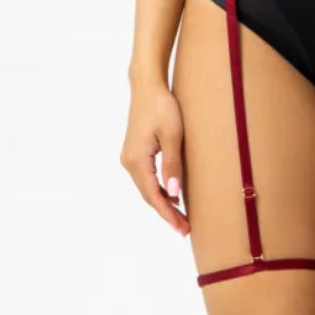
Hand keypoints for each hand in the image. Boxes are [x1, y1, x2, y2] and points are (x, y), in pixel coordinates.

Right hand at [120, 80, 189, 236]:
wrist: (147, 86)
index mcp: (137, 160)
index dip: (168, 213)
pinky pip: (146, 178)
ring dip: (163, 202)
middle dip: (167, 212)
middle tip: (185, 228)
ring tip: (181, 217)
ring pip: (147, 188)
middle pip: (149, 195)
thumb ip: (172, 164)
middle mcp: (129, 162)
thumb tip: (174, 193)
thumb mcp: (172, 134)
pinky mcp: (135, 152)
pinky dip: (158, 189)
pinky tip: (171, 195)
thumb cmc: (162, 106)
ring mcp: (130, 157)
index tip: (182, 228)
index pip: (154, 196)